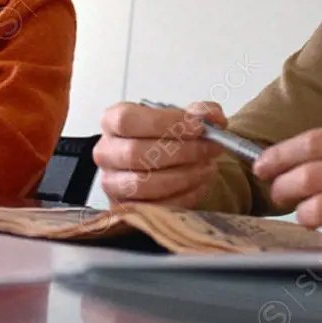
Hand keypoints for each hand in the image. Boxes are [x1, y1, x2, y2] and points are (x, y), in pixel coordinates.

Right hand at [93, 101, 228, 207]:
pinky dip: (183, 197)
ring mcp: (112, 183)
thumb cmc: (164, 139)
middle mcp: (106, 152)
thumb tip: (214, 118)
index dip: (164, 123)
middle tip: (210, 148)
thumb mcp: (180, 118)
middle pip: (135, 152)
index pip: (127, 120)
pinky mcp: (125, 209)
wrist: (159, 166)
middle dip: (181, 151)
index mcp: (112, 122)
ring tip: (207, 168)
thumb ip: (200, 113)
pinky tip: (200, 185)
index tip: (197, 127)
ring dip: (183, 176)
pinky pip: (153, 207)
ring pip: (143, 183)